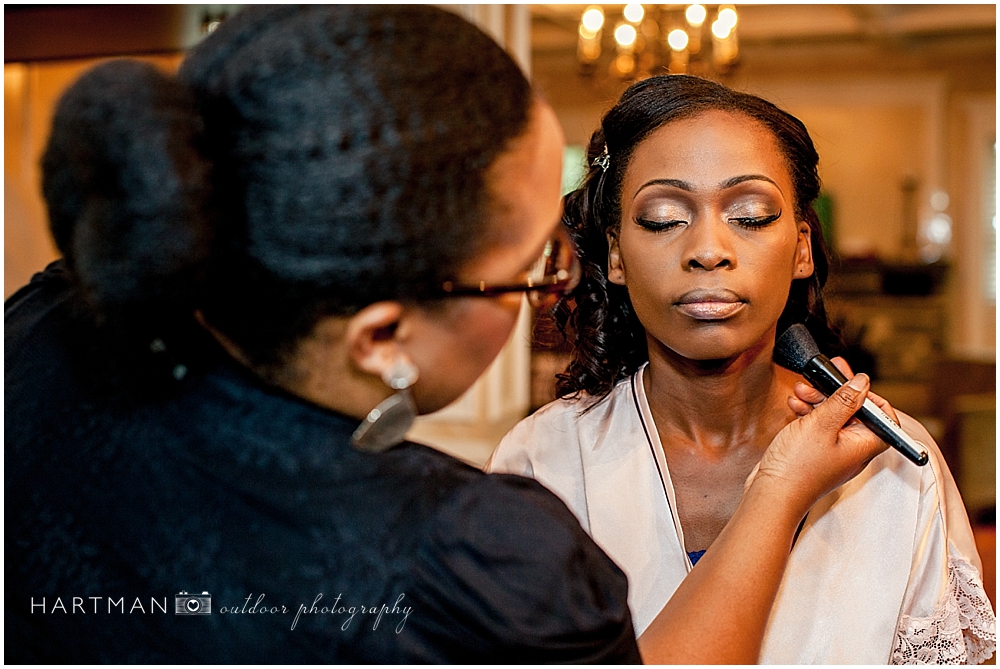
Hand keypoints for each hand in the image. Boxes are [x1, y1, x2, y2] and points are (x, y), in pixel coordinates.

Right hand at [754, 372, 888, 519]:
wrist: (772, 494)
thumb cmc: (798, 467)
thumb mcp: (822, 424)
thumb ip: (844, 400)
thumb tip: (863, 381)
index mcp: (864, 444)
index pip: (882, 416)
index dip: (869, 396)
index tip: (851, 381)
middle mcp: (853, 449)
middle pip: (855, 413)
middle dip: (836, 392)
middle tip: (821, 377)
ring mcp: (834, 451)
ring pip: (834, 417)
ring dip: (818, 400)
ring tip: (800, 391)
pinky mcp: (817, 452)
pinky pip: (819, 427)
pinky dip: (809, 414)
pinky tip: (794, 406)